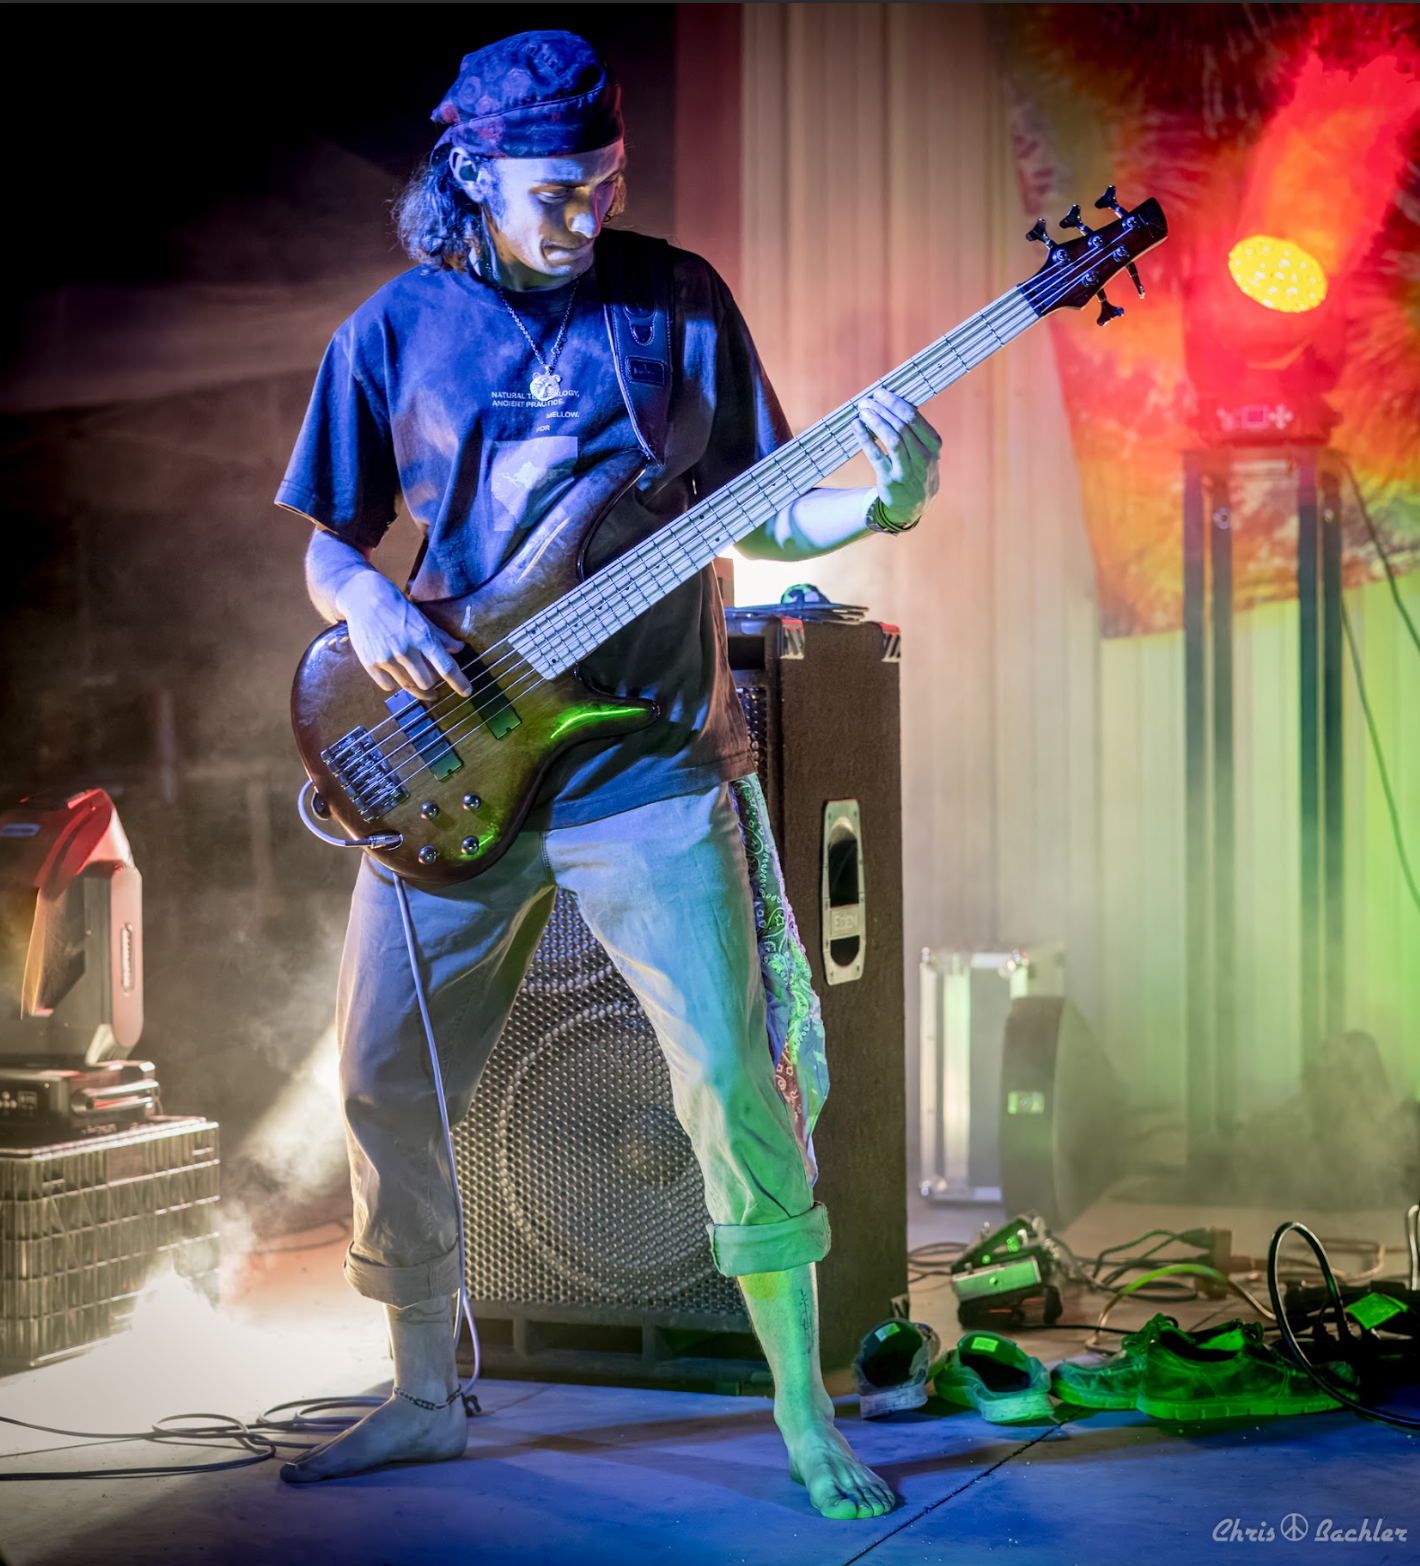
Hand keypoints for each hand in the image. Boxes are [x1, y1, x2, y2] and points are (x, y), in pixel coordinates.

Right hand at [334, 571, 471, 697]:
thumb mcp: (422, 619)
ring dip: (414, 684)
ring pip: (408, 685)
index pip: (446, 666)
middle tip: (430, 678)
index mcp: (423, 638)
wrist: (364, 598)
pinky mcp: (370, 663)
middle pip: (427, 682)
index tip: (467, 692)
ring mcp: (387, 658)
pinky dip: (394, 682)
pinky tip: (395, 672)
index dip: (459, 682)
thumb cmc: (397, 608)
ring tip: (415, 678)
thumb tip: (459, 648)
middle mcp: (405, 650)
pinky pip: (388, 686)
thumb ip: (441, 637)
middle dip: (431, 682)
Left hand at [853, 387, 941, 528]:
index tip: (881, 393)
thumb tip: (892, 402)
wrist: (913, 505)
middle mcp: (923, 457)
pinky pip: (875, 455)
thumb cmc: (917, 470)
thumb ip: (915, 431)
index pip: (914, 418)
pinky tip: (857, 427)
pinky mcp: (890, 480)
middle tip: (868, 400)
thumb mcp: (926, 451)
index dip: (895, 402)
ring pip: (890, 439)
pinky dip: (865, 438)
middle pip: (901, 426)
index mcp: (933, 445)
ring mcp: (907, 470)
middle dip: (882, 409)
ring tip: (862, 411)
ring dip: (875, 422)